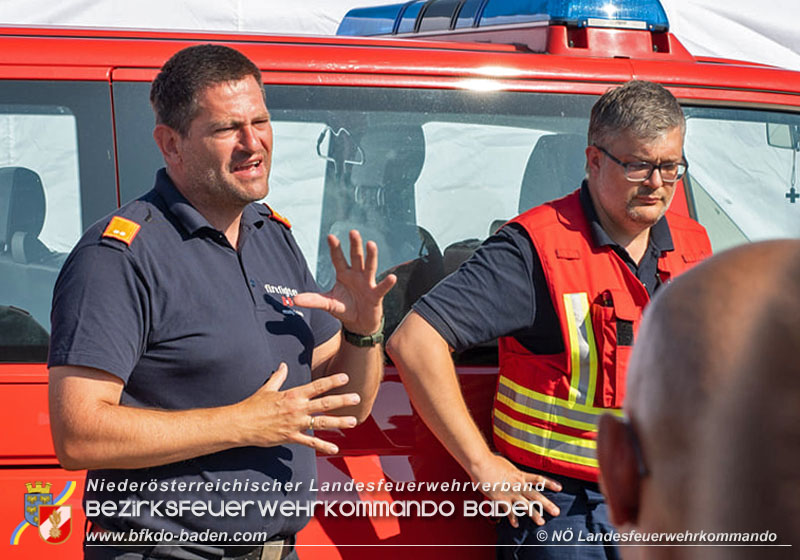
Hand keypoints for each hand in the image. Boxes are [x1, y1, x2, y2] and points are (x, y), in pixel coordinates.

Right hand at [236, 363, 360, 453]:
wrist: (241, 424)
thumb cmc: (253, 405)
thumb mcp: (267, 388)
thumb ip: (278, 377)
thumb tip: (283, 365)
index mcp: (293, 394)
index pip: (317, 386)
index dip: (332, 381)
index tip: (345, 377)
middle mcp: (297, 408)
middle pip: (325, 403)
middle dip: (342, 400)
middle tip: (357, 397)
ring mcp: (295, 423)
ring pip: (322, 422)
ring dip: (339, 422)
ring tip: (353, 421)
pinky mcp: (290, 437)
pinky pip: (310, 442)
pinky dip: (323, 446)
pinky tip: (334, 448)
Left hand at [293, 230, 395, 334]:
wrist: (358, 324)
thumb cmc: (344, 308)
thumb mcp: (327, 304)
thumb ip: (312, 300)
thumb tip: (294, 299)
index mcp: (344, 274)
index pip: (338, 259)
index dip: (335, 248)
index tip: (331, 237)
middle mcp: (356, 275)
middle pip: (356, 257)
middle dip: (354, 245)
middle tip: (353, 232)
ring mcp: (368, 283)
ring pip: (370, 267)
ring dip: (371, 256)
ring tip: (371, 244)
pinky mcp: (376, 295)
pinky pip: (382, 288)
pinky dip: (387, 283)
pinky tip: (392, 277)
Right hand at [471, 454, 561, 526]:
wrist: (481, 464)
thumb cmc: (491, 461)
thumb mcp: (505, 464)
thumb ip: (511, 471)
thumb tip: (512, 471)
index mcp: (520, 475)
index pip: (538, 479)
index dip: (550, 483)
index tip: (560, 488)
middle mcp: (517, 485)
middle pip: (536, 496)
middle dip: (547, 504)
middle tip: (556, 512)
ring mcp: (510, 493)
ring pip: (525, 506)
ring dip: (534, 514)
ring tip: (541, 522)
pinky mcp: (500, 499)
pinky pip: (509, 511)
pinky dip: (512, 518)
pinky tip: (516, 525)